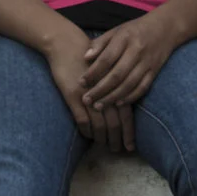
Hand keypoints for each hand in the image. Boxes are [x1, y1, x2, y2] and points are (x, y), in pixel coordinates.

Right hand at [43, 30, 130, 153]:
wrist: (66, 44)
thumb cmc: (88, 57)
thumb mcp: (107, 71)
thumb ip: (115, 88)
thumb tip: (121, 108)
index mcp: (116, 86)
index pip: (127, 115)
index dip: (129, 132)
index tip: (130, 146)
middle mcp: (106, 92)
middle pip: (115, 123)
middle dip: (117, 139)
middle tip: (116, 150)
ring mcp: (90, 95)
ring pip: (100, 125)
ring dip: (102, 139)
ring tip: (103, 146)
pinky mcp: (74, 96)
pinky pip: (83, 120)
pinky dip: (86, 131)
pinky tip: (88, 136)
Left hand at [81, 12, 181, 109]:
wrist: (165, 28)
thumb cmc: (135, 30)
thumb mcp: (116, 30)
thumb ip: (100, 43)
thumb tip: (85, 57)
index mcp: (125, 38)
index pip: (106, 59)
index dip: (93, 72)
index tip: (81, 82)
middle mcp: (137, 50)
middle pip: (117, 75)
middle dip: (100, 90)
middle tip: (86, 100)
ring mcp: (147, 62)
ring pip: (129, 84)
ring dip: (112, 97)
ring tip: (98, 106)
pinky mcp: (155, 71)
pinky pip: (142, 88)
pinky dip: (130, 97)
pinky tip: (118, 103)